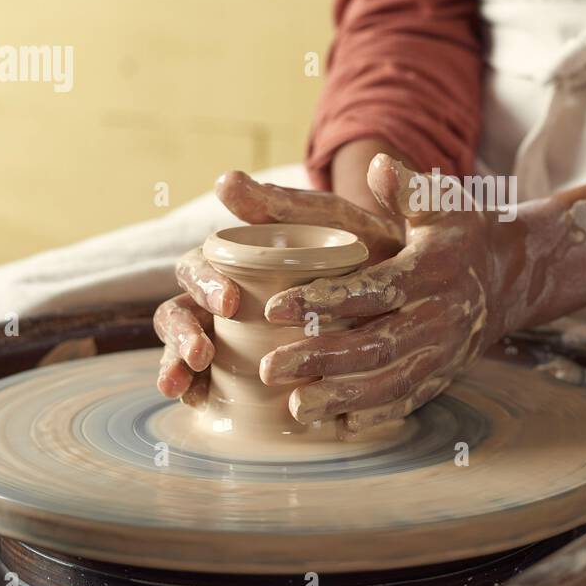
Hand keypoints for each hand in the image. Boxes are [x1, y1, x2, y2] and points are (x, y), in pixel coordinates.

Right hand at [154, 171, 403, 404]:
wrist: (408, 284)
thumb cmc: (362, 246)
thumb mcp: (329, 221)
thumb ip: (282, 204)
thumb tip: (224, 180)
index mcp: (234, 260)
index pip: (198, 267)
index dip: (205, 283)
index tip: (230, 302)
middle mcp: (224, 298)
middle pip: (182, 312)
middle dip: (181, 333)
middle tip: (201, 353)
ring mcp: (231, 336)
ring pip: (188, 351)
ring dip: (177, 367)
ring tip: (181, 387)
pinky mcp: (243, 372)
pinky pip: (209, 386)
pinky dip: (197, 393)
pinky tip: (199, 404)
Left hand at [260, 155, 521, 436]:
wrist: (506, 277)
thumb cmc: (458, 234)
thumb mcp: (440, 203)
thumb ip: (406, 188)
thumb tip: (378, 166)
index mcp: (434, 269)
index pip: (376, 288)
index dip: (328, 300)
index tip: (276, 307)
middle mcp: (442, 316)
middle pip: (377, 344)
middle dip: (322, 359)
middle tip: (270, 367)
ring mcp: (444, 352)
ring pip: (391, 381)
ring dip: (343, 397)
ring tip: (296, 406)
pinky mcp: (444, 376)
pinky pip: (408, 401)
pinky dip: (374, 416)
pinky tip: (337, 426)